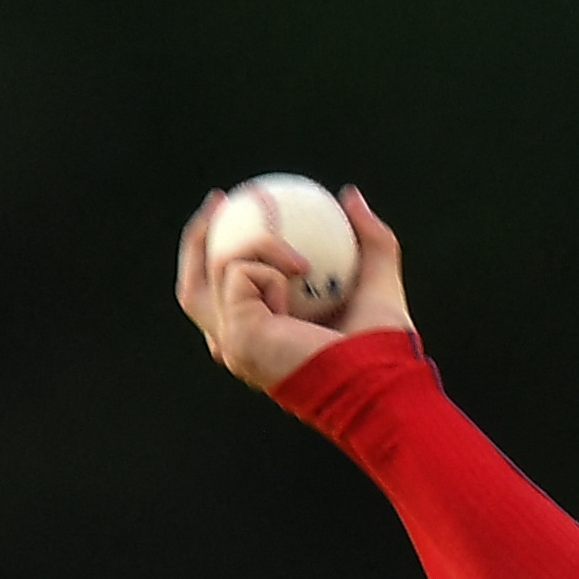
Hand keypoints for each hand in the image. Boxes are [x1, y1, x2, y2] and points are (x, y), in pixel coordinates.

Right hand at [174, 185, 413, 394]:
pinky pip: (239, 270)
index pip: (226, 296)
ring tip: (298, 253)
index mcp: (264, 341)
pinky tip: (301, 272)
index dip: (216, 252)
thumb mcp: (378, 283)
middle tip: (222, 200)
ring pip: (216, 268)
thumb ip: (370, 241)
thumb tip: (350, 194)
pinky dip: (270, 259)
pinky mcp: (236, 336)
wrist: (381, 383)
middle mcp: (239, 347)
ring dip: (259, 244)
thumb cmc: (385, 350)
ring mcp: (233, 344)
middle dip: (198, 238)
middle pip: (193, 288)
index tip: (232, 207)